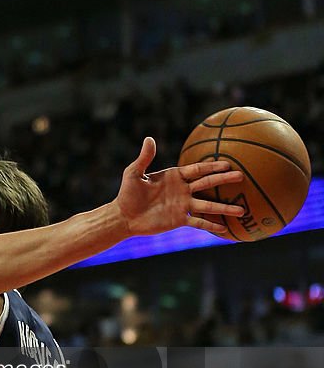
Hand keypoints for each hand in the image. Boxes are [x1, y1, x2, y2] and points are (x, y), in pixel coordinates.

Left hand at [113, 138, 244, 235]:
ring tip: (242, 209)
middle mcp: (183, 190)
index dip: (212, 166)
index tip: (228, 163)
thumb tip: (149, 138)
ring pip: (208, 205)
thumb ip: (144, 158)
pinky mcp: (179, 220)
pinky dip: (211, 225)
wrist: (123, 216)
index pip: (197, 169)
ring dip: (224, 207)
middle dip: (224, 180)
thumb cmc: (127, 193)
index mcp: (175, 177)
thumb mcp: (134, 173)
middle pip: (208, 184)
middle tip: (242, 177)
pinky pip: (198, 222)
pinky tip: (225, 229)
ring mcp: (183, 206)